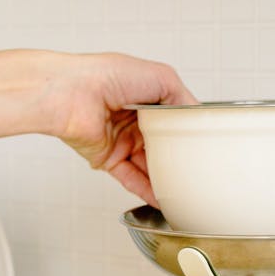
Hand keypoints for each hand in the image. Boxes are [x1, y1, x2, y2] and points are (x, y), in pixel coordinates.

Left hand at [40, 52, 196, 206]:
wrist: (71, 94)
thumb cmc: (106, 76)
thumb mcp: (161, 77)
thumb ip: (184, 98)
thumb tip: (196, 115)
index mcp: (145, 97)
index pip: (172, 119)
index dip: (186, 131)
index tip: (204, 145)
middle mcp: (132, 119)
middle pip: (162, 145)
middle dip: (178, 158)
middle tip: (199, 170)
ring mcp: (121, 140)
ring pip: (149, 165)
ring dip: (166, 178)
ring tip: (186, 189)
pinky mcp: (108, 158)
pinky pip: (131, 178)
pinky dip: (148, 190)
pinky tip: (163, 199)